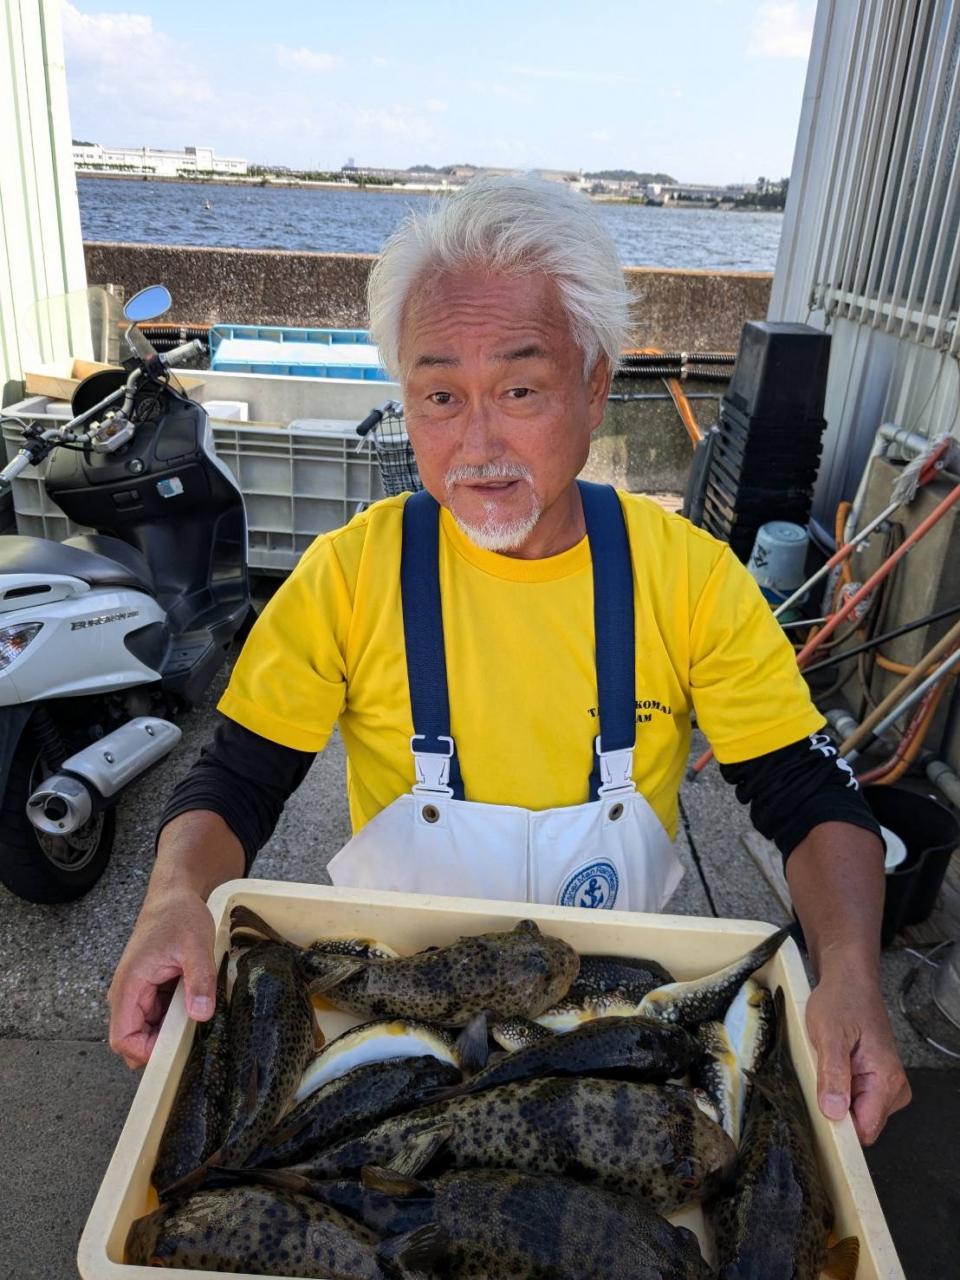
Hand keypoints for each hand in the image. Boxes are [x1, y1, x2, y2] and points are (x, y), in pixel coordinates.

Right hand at [108, 889, 216, 1068]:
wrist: (173, 896)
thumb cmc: (179, 915)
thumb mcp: (196, 945)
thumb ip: (199, 980)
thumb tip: (201, 1015)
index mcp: (130, 985)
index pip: (123, 1038)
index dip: (146, 1052)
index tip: (176, 1049)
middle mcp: (127, 993)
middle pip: (134, 1040)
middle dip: (161, 1046)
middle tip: (193, 1036)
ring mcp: (137, 993)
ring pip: (147, 1030)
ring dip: (170, 1031)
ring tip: (196, 1015)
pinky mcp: (149, 991)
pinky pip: (158, 1016)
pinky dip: (175, 1018)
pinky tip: (194, 1004)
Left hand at [804, 965, 910, 1144]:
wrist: (849, 981)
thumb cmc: (841, 1001)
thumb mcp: (830, 1034)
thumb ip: (833, 1074)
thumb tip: (834, 1112)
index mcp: (887, 1080)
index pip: (866, 1129)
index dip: (840, 1127)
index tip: (818, 1109)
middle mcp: (893, 1088)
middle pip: (860, 1124)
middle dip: (835, 1107)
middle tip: (819, 1075)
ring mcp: (885, 1086)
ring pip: (854, 1113)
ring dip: (834, 1096)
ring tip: (824, 1065)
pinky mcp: (874, 1081)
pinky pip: (853, 1099)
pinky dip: (837, 1088)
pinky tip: (829, 1066)